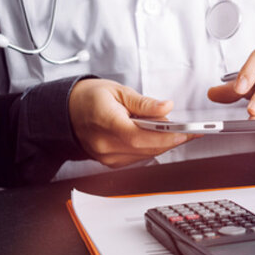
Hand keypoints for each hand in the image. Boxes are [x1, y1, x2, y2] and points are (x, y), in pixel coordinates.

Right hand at [69, 79, 197, 167]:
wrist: (66, 111)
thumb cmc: (89, 98)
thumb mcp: (118, 91)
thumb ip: (144, 103)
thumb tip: (166, 107)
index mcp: (106, 123)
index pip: (141, 137)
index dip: (167, 137)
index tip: (187, 132)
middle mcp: (105, 145)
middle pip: (147, 149)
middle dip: (172, 140)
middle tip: (189, 130)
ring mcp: (106, 157)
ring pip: (145, 155)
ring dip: (163, 145)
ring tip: (174, 130)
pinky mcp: (110, 162)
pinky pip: (138, 158)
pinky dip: (151, 148)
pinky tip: (156, 137)